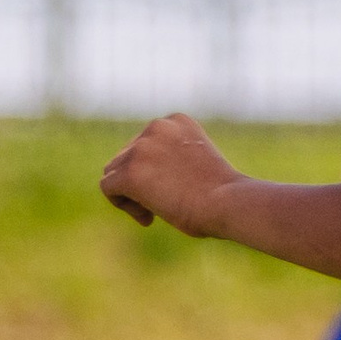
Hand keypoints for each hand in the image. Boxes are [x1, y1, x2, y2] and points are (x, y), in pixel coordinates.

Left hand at [99, 113, 240, 235]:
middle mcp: (156, 127)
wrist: (231, 203)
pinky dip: (123, 204)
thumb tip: (150, 178)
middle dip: (139, 182)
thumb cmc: (227, 196)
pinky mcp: (130, 172)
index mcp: (177, 121)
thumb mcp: (200, 164)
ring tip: (154, 213)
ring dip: (130, 194)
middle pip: (126, 156)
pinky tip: (148, 218)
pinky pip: (108, 187)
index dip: (153, 169)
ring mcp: (141, 148)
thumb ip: (175, 160)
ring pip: (114, 171)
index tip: (173, 190)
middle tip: (163, 206)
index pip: (146, 142)